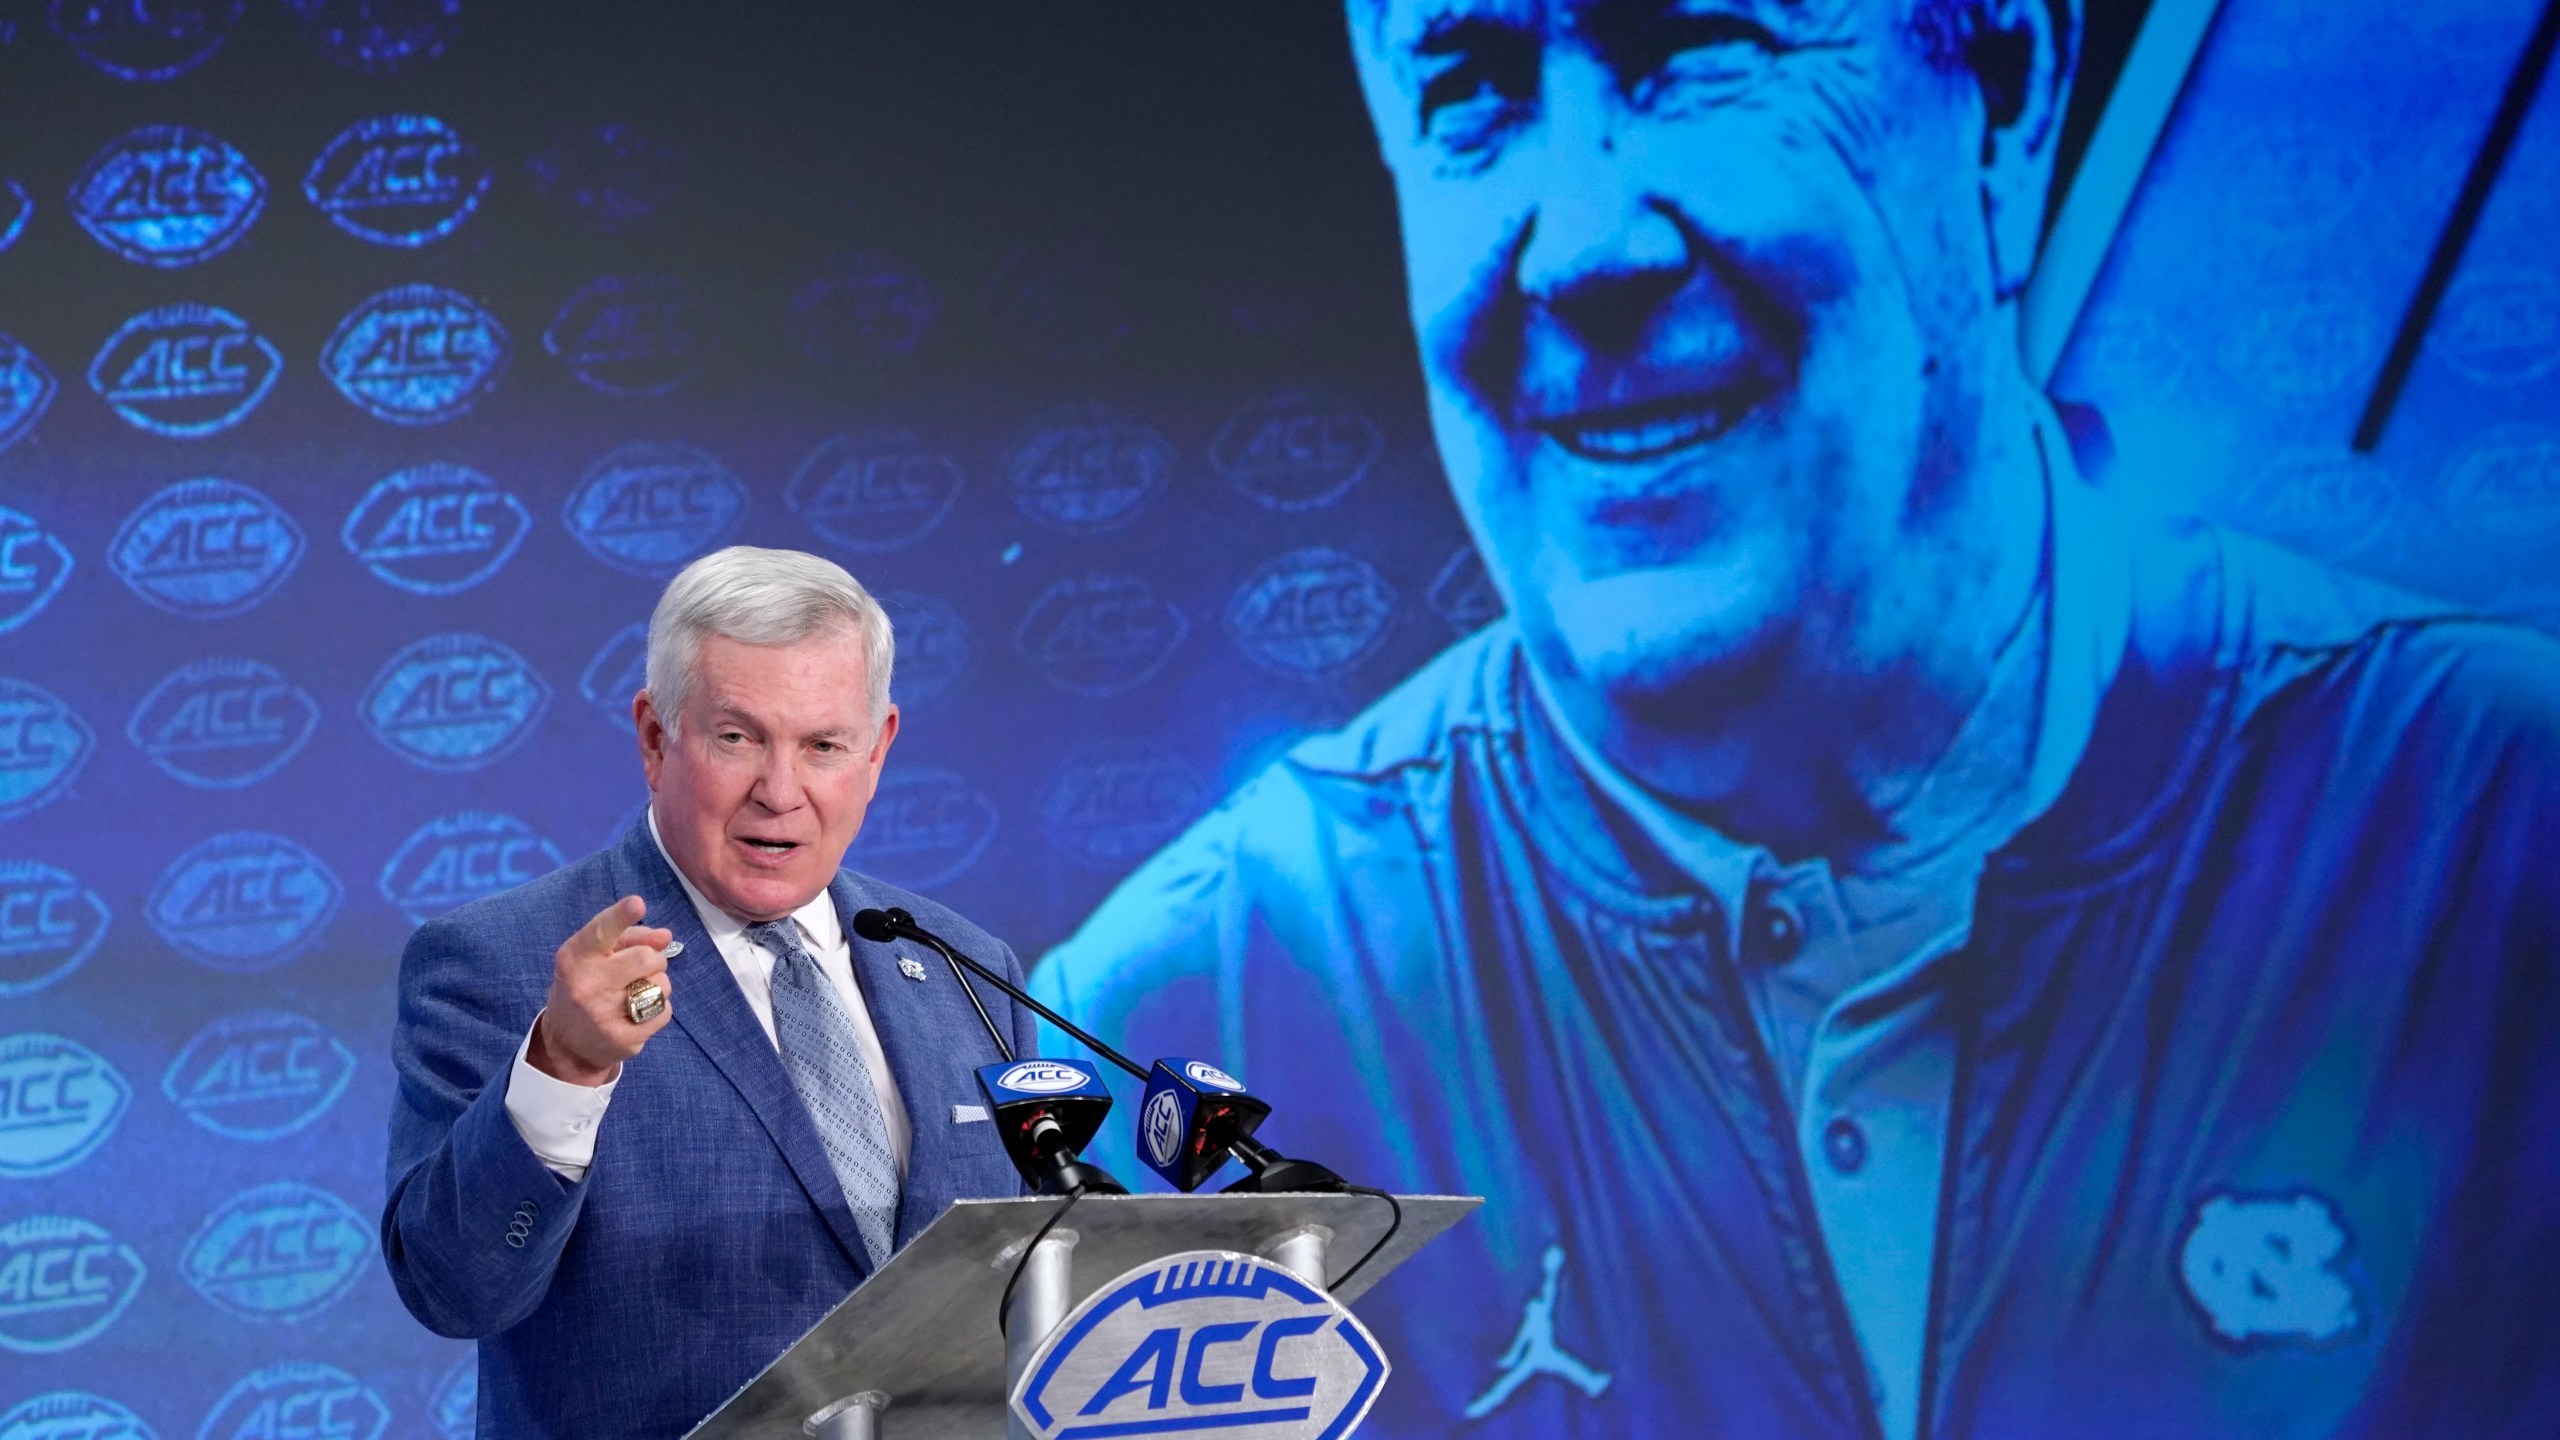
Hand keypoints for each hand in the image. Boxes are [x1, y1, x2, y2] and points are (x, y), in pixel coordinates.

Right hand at [529, 896, 675, 1086]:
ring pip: (660, 985)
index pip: (601, 932)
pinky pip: (664, 1012)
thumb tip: (665, 936)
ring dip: (658, 985)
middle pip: (646, 957)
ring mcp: (603, 1015)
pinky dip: (659, 1010)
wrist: (566, 1044)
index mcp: (575, 958)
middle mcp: (585, 985)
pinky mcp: (622, 1040)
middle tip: (641, 969)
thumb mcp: (594, 957)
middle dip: (653, 959)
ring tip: (636, 993)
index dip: (621, 916)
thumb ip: (629, 938)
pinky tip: (638, 1014)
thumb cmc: (586, 986)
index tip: (637, 903)